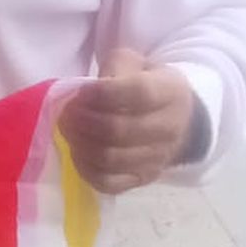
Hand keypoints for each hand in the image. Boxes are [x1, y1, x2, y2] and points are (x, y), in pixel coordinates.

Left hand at [60, 51, 199, 196]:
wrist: (179, 119)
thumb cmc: (148, 84)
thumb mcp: (136, 63)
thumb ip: (114, 68)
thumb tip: (87, 91)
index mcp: (171, 92)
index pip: (138, 93)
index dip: (103, 93)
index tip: (82, 91)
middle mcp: (169, 128)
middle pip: (119, 131)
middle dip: (83, 121)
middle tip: (67, 112)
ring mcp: (157, 158)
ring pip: (110, 159)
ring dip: (80, 144)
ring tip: (69, 130)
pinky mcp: (143, 179)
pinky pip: (108, 183)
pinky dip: (85, 169)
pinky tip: (78, 151)